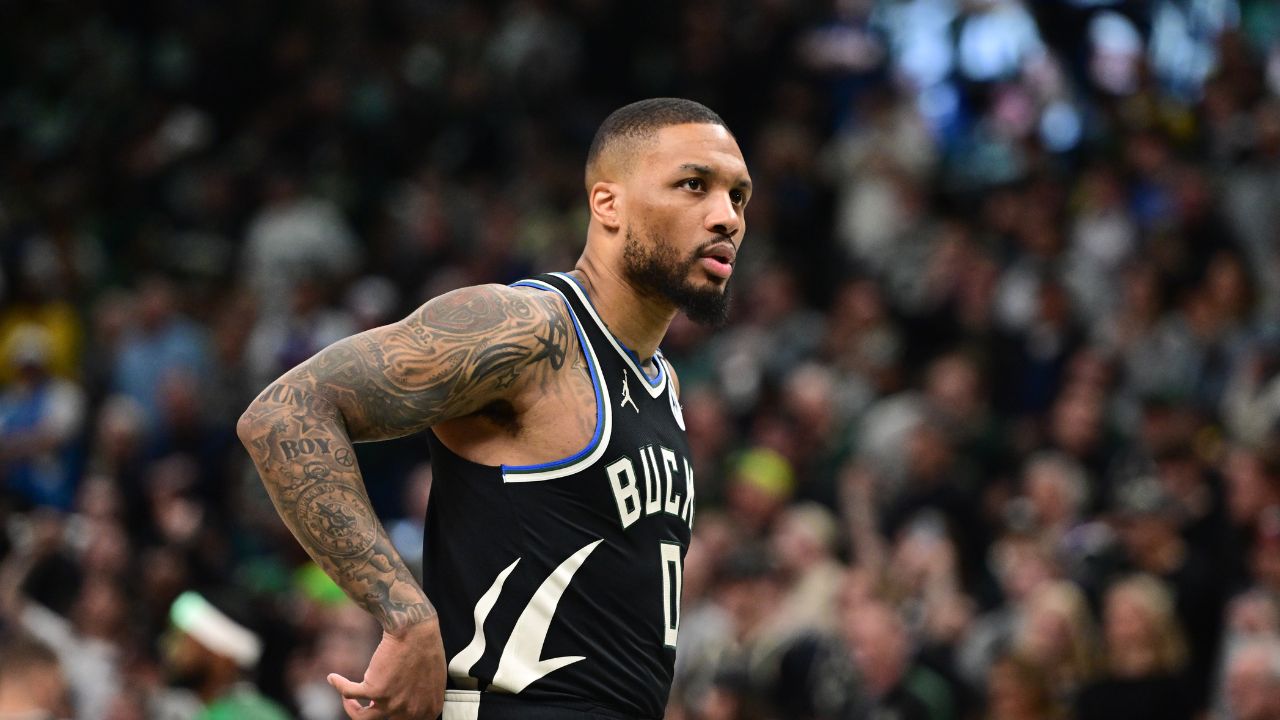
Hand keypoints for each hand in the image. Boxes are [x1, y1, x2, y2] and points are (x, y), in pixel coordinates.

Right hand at [327, 616, 445, 718]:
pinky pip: (349, 692)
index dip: (393, 715)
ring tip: (348, 699)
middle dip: (374, 712)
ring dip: (352, 708)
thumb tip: (401, 700)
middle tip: (367, 703)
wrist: (415, 629)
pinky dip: (340, 685)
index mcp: (429, 709)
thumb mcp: (432, 678)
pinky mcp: (374, 690)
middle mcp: (411, 712)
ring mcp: (392, 704)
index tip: (381, 706)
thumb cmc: (427, 646)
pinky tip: (334, 677)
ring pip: (362, 717)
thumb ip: (420, 695)